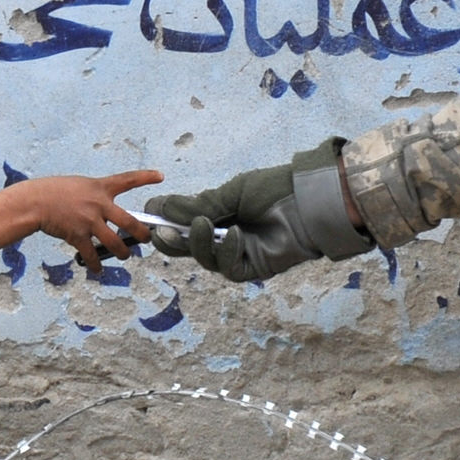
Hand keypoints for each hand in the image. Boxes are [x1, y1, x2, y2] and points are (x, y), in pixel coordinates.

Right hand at [17, 171, 158, 267]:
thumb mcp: (79, 186)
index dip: (145, 177)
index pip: (127, 179)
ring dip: (122, 253)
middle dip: (141, 233)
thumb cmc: (54, 192)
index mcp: (100, 187)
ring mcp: (89, 220)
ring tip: (125, 256)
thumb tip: (105, 214)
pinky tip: (98, 269)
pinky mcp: (78, 235)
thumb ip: (95, 197)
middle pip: (128, 221)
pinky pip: (92, 254)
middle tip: (146, 239)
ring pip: (115, 242)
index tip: (160, 176)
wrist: (34, 201)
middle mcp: (99, 204)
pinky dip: (96, 264)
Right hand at [146, 139, 372, 282]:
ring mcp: (238, 254)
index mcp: (218, 216)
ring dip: (198, 244)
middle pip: (187, 248)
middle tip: (159, 231)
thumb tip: (158, 206)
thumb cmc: (275, 190)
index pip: (182, 225)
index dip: (164, 223)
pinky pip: (229, 267)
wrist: (311, 201)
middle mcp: (224, 237)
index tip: (148, 215)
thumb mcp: (232, 193)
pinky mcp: (253, 269)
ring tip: (201, 225)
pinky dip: (226, 252)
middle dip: (172, 241)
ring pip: (205, 259)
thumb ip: (198, 205)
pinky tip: (234, 234)